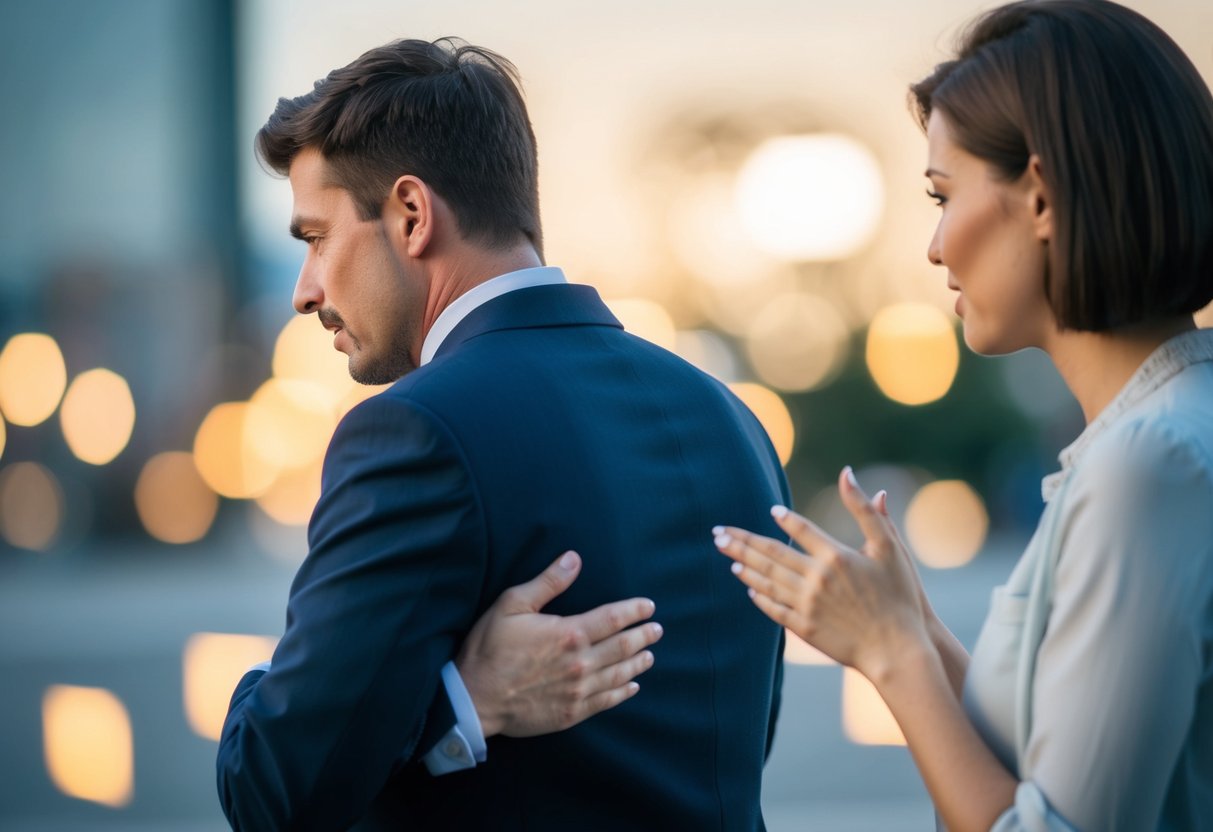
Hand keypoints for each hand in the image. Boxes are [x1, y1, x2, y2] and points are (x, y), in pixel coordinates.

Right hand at [455, 551, 662, 737]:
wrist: (475, 699)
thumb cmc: (489, 649)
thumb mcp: (512, 605)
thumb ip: (547, 582)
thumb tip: (573, 558)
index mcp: (569, 633)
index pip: (613, 618)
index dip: (635, 611)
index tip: (649, 606)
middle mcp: (581, 663)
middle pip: (623, 647)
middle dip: (644, 636)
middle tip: (657, 630)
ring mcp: (579, 691)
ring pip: (620, 674)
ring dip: (638, 663)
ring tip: (650, 654)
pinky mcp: (572, 713)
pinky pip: (607, 701)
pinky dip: (623, 692)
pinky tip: (632, 686)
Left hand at [714, 467, 930, 682]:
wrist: (900, 650)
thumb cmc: (901, 597)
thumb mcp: (890, 548)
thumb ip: (866, 510)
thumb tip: (847, 472)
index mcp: (836, 556)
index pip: (801, 529)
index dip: (784, 518)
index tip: (770, 511)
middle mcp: (816, 579)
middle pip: (771, 554)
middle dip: (741, 540)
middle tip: (717, 531)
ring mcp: (807, 605)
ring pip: (767, 580)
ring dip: (744, 564)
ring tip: (725, 552)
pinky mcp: (805, 628)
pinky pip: (774, 608)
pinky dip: (758, 595)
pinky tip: (747, 586)